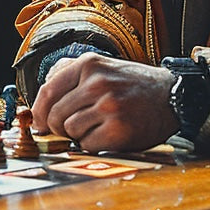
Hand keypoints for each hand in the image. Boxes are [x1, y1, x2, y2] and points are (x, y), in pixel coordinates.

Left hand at [31, 52, 176, 152]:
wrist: (171, 96)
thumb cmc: (132, 85)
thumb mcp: (102, 68)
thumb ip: (71, 77)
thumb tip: (40, 103)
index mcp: (89, 64)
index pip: (48, 91)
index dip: (38, 112)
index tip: (39, 123)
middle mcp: (97, 83)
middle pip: (55, 115)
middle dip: (59, 127)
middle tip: (73, 127)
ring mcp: (109, 106)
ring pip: (70, 131)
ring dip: (78, 135)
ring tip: (96, 126)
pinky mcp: (119, 130)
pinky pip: (87, 145)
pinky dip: (93, 144)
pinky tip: (107, 134)